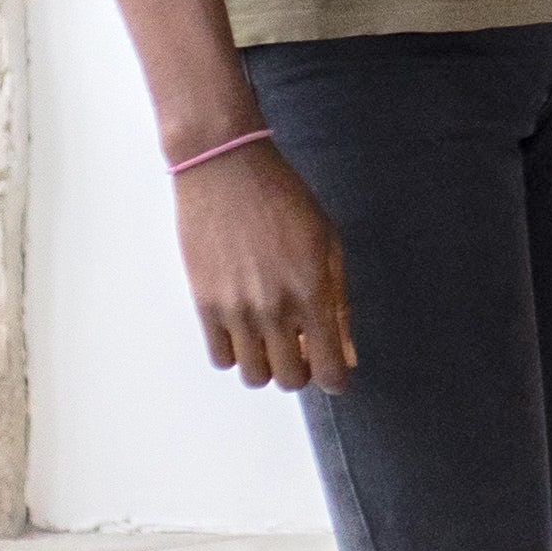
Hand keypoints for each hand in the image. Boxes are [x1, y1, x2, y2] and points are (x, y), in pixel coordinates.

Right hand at [176, 141, 354, 394]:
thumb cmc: (284, 198)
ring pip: (253, 376)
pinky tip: (245, 328)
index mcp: (312, 291)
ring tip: (272, 337)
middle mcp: (274, 308)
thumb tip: (347, 349)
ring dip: (267, 364)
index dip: (337, 379)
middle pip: (289, 380)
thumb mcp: (328, 242)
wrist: (227, 171)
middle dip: (302, 371)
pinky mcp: (204, 305)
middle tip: (304, 349)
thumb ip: (338, 300)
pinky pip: (220, 357)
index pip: (329, 367)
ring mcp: (236, 310)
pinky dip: (235, 352)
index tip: (338, 375)